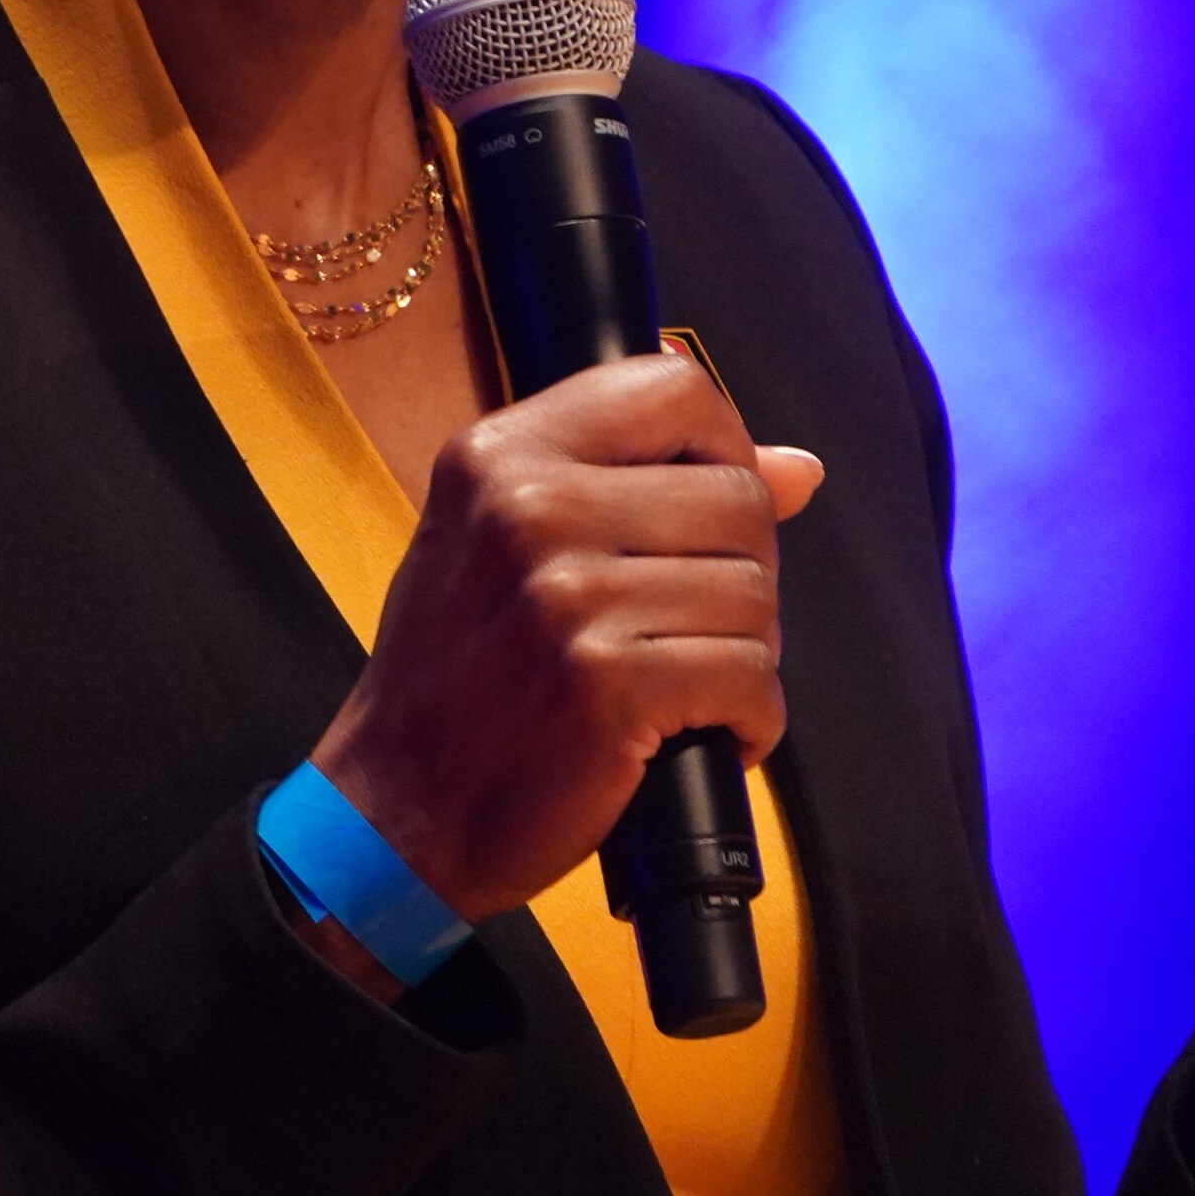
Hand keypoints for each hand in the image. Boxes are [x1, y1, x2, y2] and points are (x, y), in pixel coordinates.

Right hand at [310, 350, 824, 926]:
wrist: (396, 806)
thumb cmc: (458, 676)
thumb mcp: (509, 546)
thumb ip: (637, 487)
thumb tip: (798, 469)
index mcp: (498, 456)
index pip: (673, 389)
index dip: (724, 445)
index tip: (715, 506)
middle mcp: (528, 510)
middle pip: (738, 499)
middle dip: (746, 571)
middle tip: (693, 625)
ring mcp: (567, 599)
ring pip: (755, 596)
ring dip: (746, 655)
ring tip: (687, 684)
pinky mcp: (608, 687)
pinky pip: (751, 681)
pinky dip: (750, 721)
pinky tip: (704, 733)